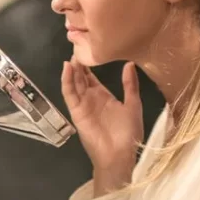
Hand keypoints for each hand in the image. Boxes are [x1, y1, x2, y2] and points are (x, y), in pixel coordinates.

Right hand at [61, 59, 142, 194]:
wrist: (120, 154)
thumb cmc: (129, 133)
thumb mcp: (133, 105)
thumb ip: (130, 85)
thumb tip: (129, 64)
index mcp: (104, 96)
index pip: (92, 77)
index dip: (89, 64)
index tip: (88, 47)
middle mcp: (91, 99)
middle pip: (81, 77)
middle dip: (78, 63)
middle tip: (76, 46)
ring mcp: (82, 105)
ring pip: (74, 83)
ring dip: (71, 70)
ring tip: (72, 55)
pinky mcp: (76, 111)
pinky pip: (69, 94)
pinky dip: (67, 81)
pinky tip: (67, 69)